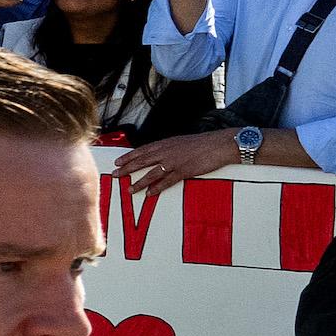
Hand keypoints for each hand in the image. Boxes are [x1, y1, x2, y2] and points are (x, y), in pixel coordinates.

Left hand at [117, 131, 242, 192]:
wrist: (220, 144)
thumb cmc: (203, 143)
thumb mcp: (182, 142)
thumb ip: (169, 148)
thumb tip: (159, 154)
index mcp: (167, 143)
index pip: (143, 150)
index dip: (129, 157)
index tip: (117, 162)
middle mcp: (168, 151)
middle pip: (143, 161)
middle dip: (127, 168)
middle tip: (114, 175)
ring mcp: (175, 161)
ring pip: (152, 173)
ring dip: (139, 182)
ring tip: (129, 189)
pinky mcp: (184, 171)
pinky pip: (167, 181)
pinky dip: (157, 188)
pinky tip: (149, 194)